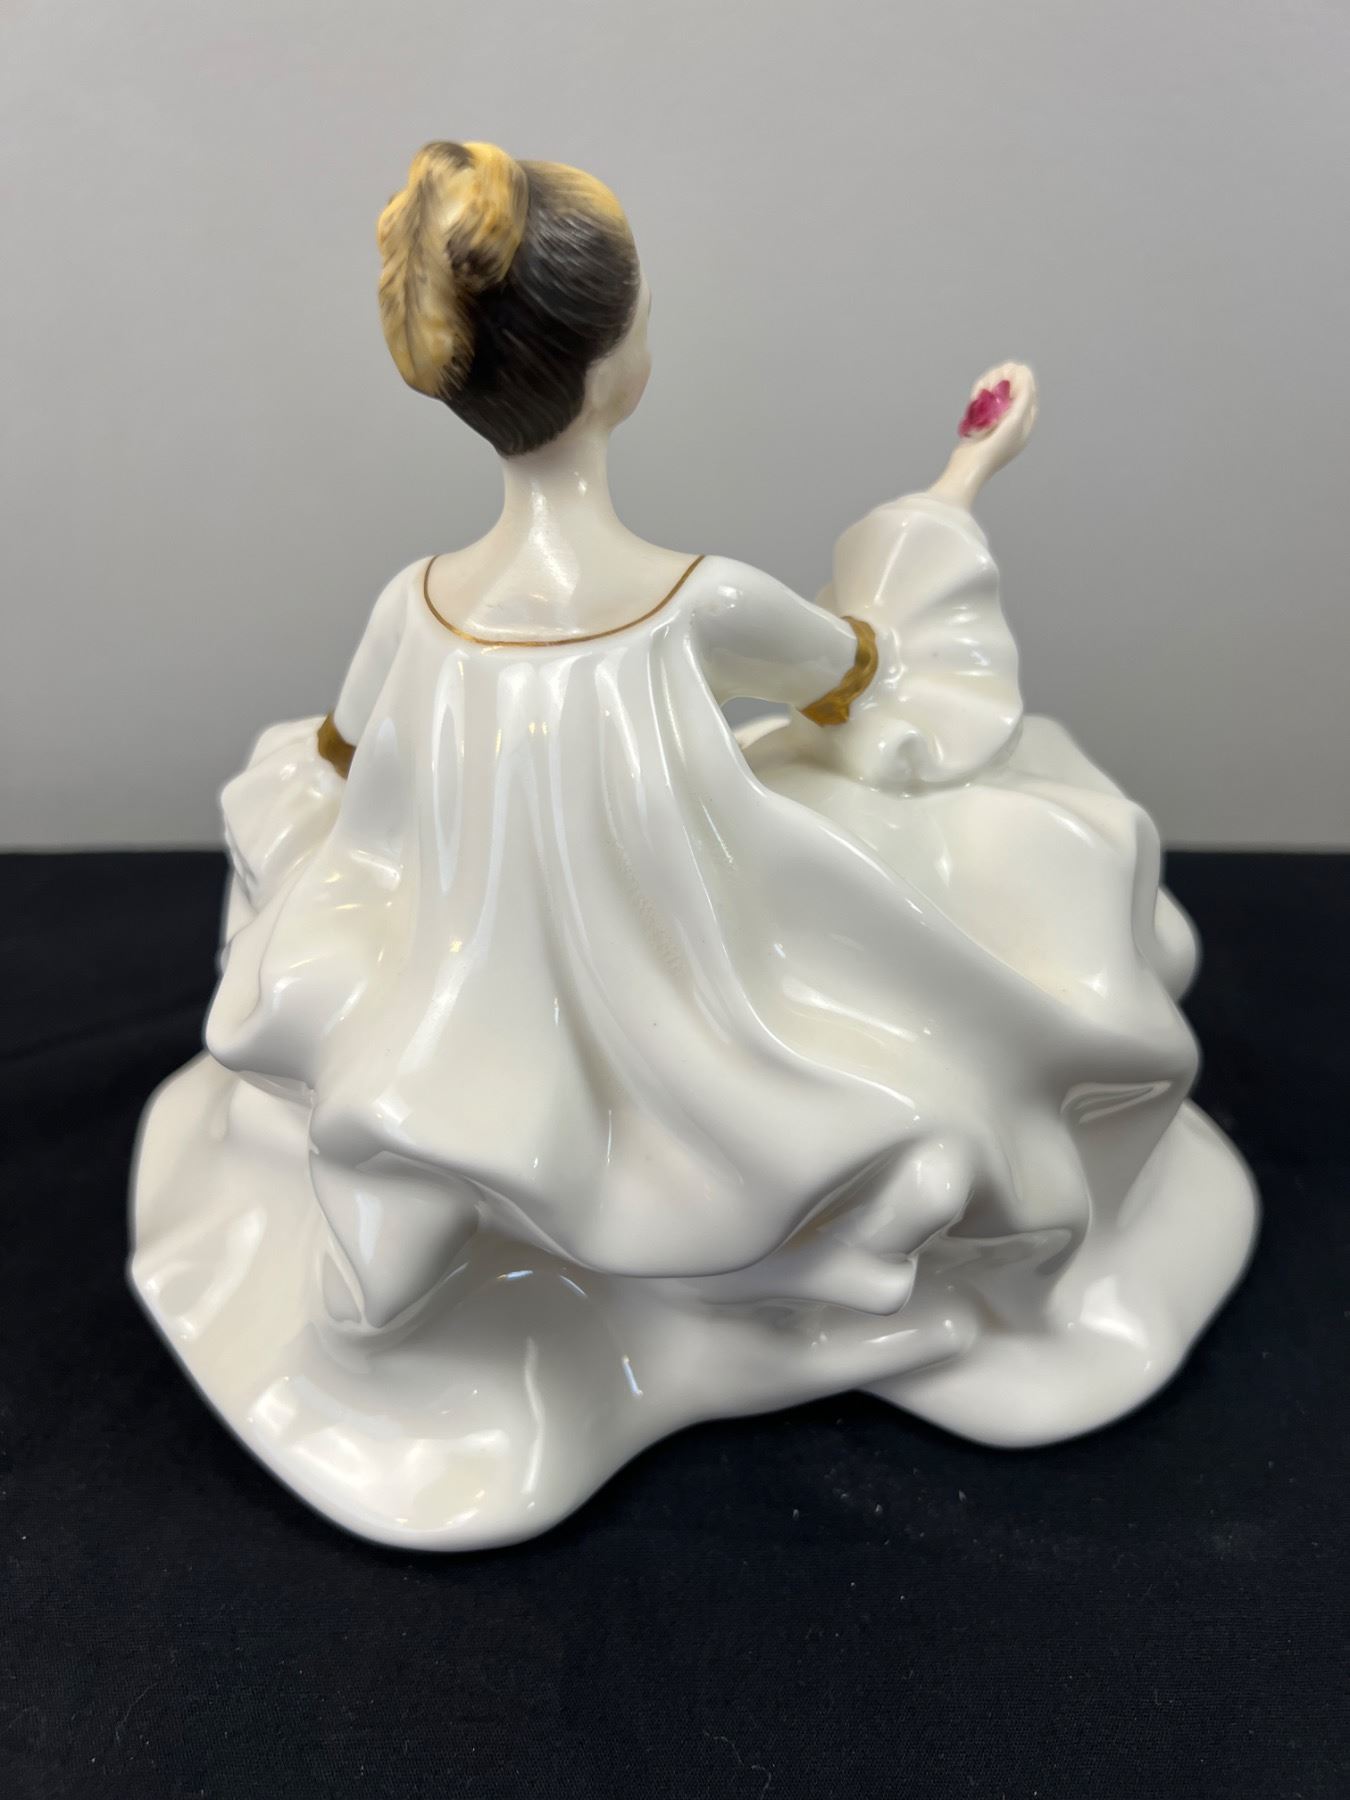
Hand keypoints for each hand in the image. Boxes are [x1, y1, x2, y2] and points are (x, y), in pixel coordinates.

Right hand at [930, 360, 1037, 507]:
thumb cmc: (995, 447)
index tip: (1013, 368)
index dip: (1023, 379)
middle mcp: (1012, 423)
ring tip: (984, 386)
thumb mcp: (1015, 420)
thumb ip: (1023, 396)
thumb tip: (1024, 373)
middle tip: (997, 374)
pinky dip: (979, 395)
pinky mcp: (980, 423)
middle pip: (1012, 392)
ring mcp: (995, 423)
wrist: (969, 467)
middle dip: (1005, 380)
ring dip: (990, 385)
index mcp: (1026, 424)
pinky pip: (982, 403)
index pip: (1029, 394)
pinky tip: (975, 395)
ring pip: (995, 396)